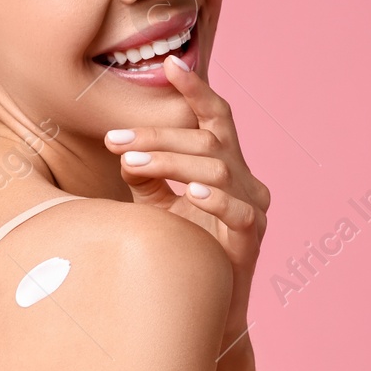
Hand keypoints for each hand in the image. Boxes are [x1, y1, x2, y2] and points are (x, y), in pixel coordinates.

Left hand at [104, 56, 269, 348]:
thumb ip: (145, 172)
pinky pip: (238, 210)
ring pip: (218, 168)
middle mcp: (246, 178)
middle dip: (159, 134)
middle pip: (208, 139)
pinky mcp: (253, 238)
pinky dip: (213, 198)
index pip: (215, 116)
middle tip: (116, 140)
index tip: (170, 64)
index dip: (196, 88)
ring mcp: (253, 207)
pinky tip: (188, 194)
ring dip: (172, 161)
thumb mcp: (155, 202)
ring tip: (133, 162)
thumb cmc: (179, 248)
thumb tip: (126, 148)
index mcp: (226, 162)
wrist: (203, 306)